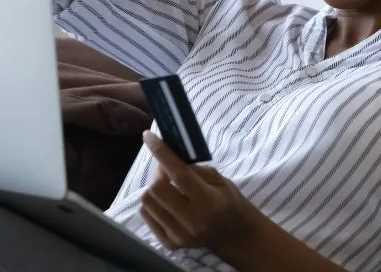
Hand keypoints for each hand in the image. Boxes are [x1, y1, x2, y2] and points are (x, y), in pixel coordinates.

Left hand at [139, 131, 258, 256]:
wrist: (233, 235)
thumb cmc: (228, 201)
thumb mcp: (219, 180)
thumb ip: (195, 169)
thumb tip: (168, 156)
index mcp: (209, 202)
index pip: (179, 175)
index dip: (162, 153)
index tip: (148, 136)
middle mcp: (192, 221)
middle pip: (156, 189)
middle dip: (158, 172)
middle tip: (167, 167)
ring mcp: (179, 235)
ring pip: (147, 202)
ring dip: (154, 187)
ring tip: (168, 186)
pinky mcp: (169, 243)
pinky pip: (146, 215)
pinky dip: (152, 203)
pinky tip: (166, 201)